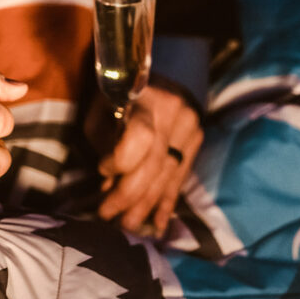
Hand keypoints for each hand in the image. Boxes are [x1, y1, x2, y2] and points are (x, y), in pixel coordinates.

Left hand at [90, 84, 202, 235]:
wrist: (170, 72)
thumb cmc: (124, 94)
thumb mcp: (104, 109)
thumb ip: (106, 145)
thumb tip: (109, 185)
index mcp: (146, 101)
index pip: (141, 138)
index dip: (120, 161)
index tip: (102, 170)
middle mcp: (173, 115)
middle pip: (155, 164)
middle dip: (130, 196)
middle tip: (108, 217)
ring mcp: (190, 129)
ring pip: (167, 175)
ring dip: (146, 205)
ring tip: (128, 226)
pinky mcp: (197, 141)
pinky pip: (181, 177)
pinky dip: (167, 202)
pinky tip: (159, 225)